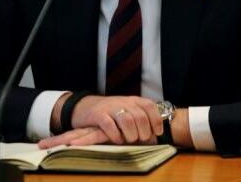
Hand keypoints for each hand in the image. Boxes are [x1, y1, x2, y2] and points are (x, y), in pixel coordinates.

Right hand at [49, 95, 163, 145]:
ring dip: (131, 134)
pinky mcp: (98, 115)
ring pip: (127, 121)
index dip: (156, 120)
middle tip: (140, 139)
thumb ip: (140, 122)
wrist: (83, 106)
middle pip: (140, 116)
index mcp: (132, 100)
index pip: (150, 106)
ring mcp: (110, 107)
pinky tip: (116, 140)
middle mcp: (123, 102)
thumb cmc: (109, 114)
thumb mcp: (126, 112)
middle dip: (143, 132)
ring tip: (129, 140)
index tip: (157, 132)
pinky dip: (116, 135)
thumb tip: (153, 139)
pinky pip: (110, 126)